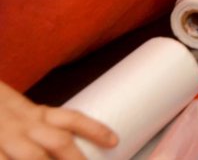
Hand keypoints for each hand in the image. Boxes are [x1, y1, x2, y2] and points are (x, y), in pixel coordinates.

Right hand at [0, 80, 116, 159]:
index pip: (69, 118)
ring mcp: (1, 136)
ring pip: (31, 156)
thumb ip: (41, 127)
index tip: (114, 141)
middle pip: (56, 141)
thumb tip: (66, 144)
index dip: (93, 129)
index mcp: (32, 114)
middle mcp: (19, 123)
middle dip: (75, 159)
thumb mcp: (16, 113)